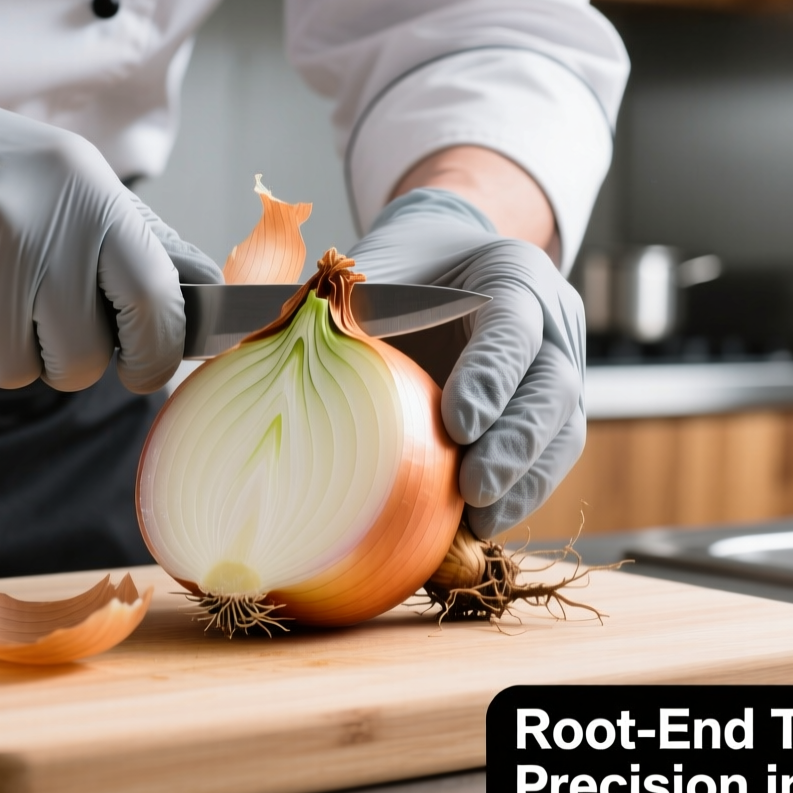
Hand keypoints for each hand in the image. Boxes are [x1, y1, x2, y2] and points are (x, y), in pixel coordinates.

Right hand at [0, 52, 221, 392]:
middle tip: (38, 309)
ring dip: (4, 348)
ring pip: (14, 372)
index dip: (155, 352)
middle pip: (79, 361)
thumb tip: (216, 302)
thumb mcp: (78, 183)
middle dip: (65, 355)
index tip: (142, 367)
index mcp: (89, 197)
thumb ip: (147, 248)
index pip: (153, 301)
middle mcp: (31, 227)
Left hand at [348, 189, 585, 537]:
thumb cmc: (403, 270)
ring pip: (562, 431)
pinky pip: (549, 460)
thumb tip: (230, 339)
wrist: (447, 265)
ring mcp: (559, 372)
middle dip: (516, 444)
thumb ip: (329, 302)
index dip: (490, 377)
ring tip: (476, 522)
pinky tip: (477, 528)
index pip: (513, 329)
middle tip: (472, 489)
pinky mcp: (552, 417)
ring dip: (524, 482)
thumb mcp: (370, 270)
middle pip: (552, 388)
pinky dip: (519, 496)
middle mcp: (552, 324)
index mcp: (512, 275)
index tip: (456, 424)